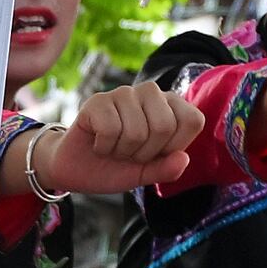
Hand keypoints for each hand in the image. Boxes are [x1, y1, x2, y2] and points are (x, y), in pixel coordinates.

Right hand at [27, 77, 196, 197]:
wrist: (75, 170)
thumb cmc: (114, 167)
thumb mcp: (144, 174)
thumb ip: (166, 169)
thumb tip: (184, 159)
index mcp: (170, 106)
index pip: (192, 120)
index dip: (173, 147)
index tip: (155, 154)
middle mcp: (150, 92)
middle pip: (164, 126)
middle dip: (144, 153)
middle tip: (130, 153)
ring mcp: (123, 93)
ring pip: (136, 131)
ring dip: (121, 151)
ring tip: (114, 148)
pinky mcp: (98, 100)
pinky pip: (110, 130)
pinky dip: (103, 147)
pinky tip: (98, 143)